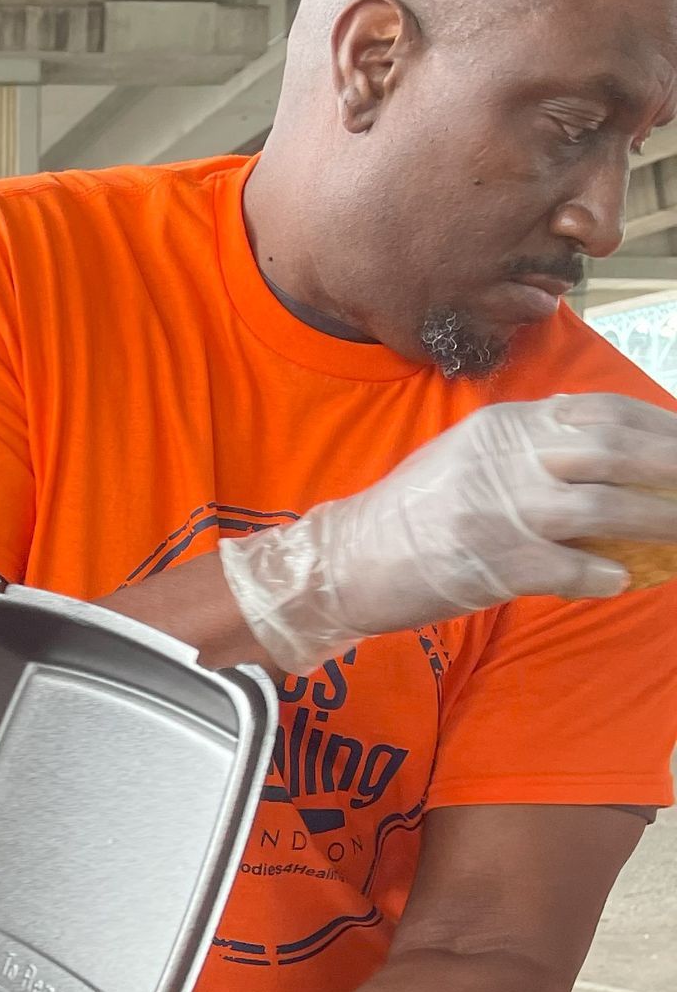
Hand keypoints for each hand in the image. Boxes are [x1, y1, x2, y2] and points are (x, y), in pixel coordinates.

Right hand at [218, 393, 676, 669]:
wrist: (346, 560)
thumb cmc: (414, 514)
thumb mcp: (470, 456)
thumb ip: (531, 449)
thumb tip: (604, 457)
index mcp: (504, 427)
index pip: (600, 413)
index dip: (657, 426)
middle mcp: (506, 460)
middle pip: (614, 452)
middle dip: (671, 467)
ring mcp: (500, 512)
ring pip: (603, 509)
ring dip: (655, 524)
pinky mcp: (493, 564)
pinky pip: (569, 569)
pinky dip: (603, 575)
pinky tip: (623, 579)